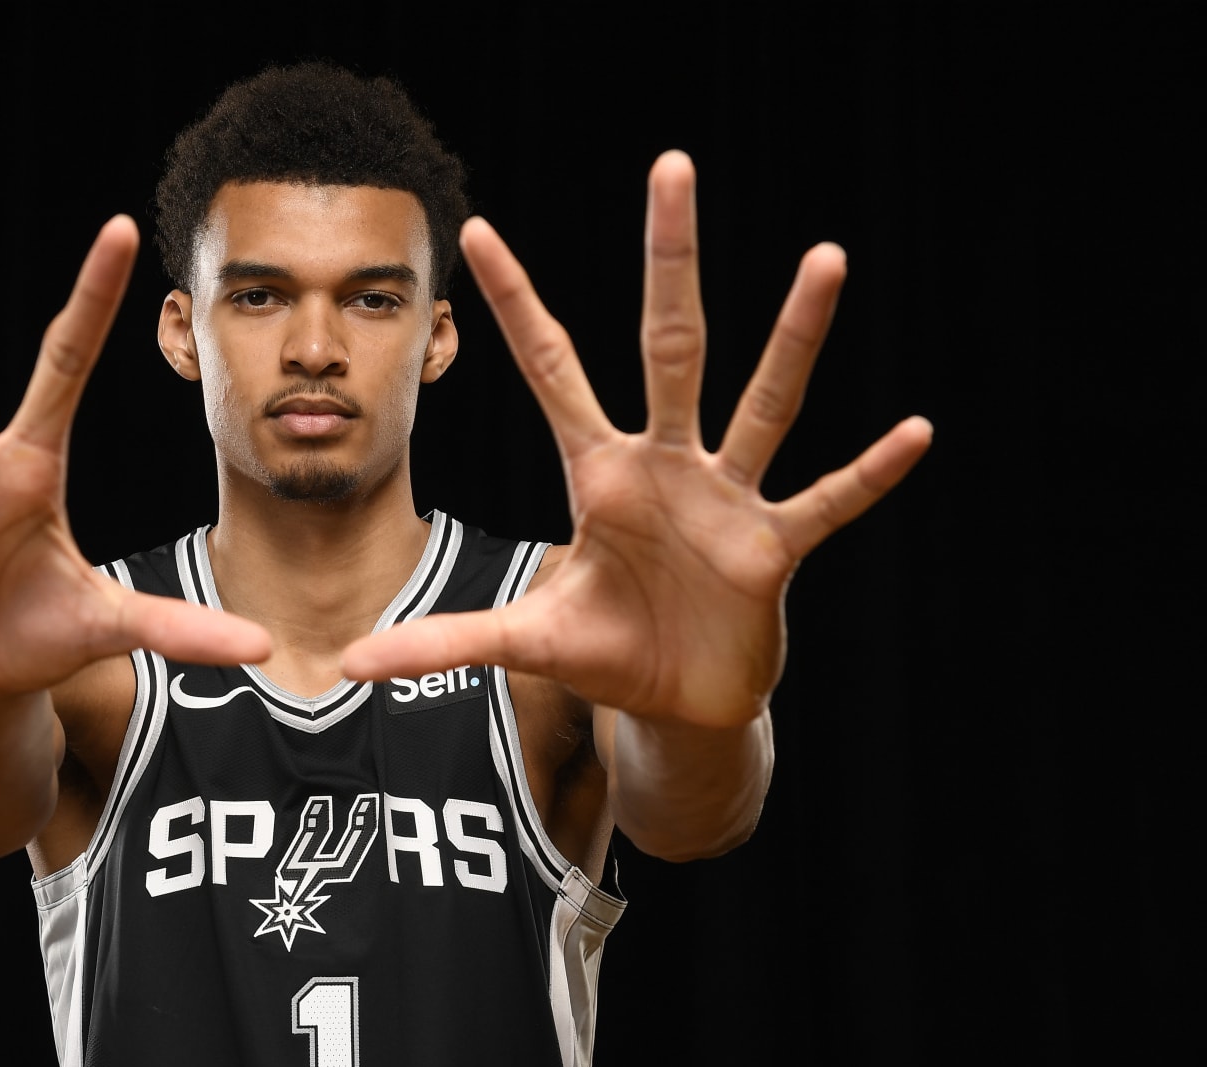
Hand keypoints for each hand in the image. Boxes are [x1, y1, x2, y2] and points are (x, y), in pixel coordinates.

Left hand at [342, 152, 930, 727]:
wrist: (677, 703)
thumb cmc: (607, 649)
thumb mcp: (522, 642)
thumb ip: (442, 643)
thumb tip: (348, 665)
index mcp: (598, 472)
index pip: (550, 368)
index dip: (514, 304)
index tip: (478, 232)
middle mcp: (664, 464)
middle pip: (669, 344)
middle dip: (668, 260)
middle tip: (673, 165)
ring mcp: (723, 500)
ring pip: (762, 402)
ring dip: (794, 335)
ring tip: (826, 258)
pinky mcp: (771, 551)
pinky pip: (824, 502)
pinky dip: (867, 474)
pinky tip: (916, 432)